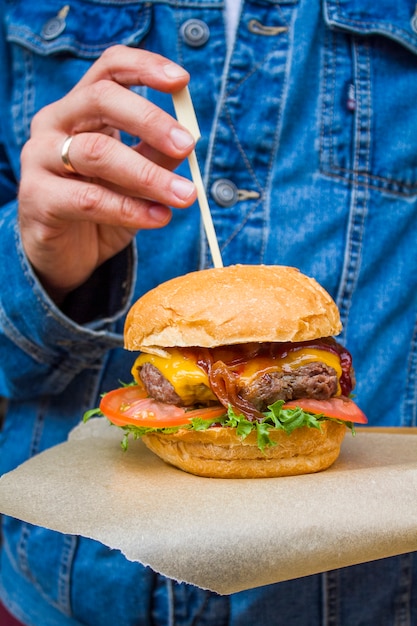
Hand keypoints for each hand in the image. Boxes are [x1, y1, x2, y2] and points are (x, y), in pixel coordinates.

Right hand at [18, 46, 196, 301]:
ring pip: (96, 153)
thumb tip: (189, 140)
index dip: (144, 66)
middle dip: (150, 120)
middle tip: (187, 145)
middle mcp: (54, 124)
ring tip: (185, 195)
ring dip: (148, 174)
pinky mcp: (37, 197)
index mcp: (80, 109)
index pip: (108, 68)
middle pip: (100, 99)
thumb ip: (157, 155)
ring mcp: (40, 158)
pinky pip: (89, 199)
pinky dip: (130, 210)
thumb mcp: (137, 178)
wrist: (66, 253)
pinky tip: (160, 218)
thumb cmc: (102, 206)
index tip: (182, 81)